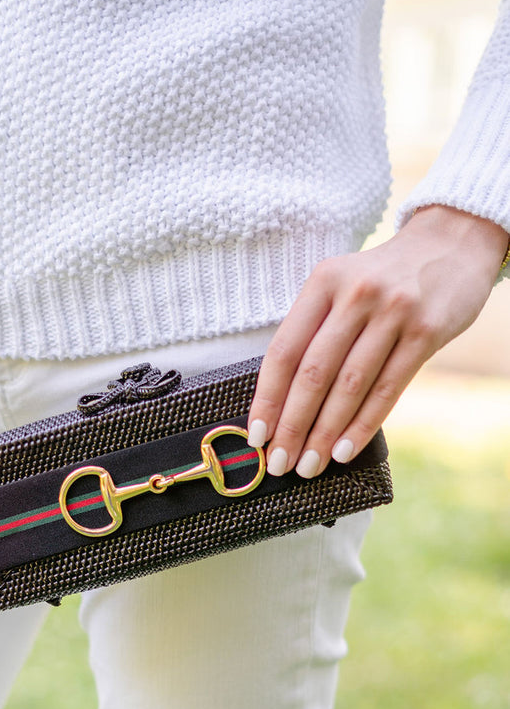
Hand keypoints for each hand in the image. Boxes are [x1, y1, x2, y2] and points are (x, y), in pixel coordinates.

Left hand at [247, 205, 508, 476]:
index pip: (284, 351)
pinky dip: (363, 425)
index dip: (267, 398)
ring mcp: (393, 312)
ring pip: (350, 386)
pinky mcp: (426, 332)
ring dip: (325, 433)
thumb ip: (314, 330)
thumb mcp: (341, 286)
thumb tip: (280, 401)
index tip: (256, 435)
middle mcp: (355, 295)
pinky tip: (344, 450)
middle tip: (281, 463)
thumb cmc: (383, 278)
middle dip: (293, 426)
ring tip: (310, 465)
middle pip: (314, 373)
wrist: (451, 244)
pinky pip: (388, 389)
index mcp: (322, 282)